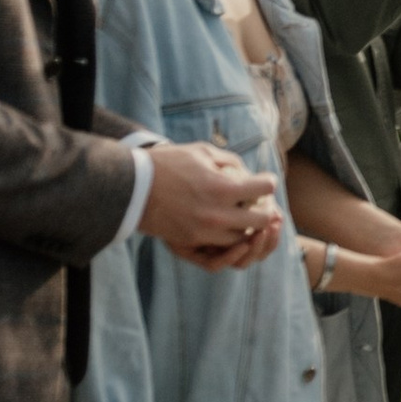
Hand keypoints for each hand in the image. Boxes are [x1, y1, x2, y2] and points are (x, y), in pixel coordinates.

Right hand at [139, 138, 281, 266]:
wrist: (133, 187)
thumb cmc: (168, 164)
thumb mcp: (202, 152)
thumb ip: (230, 161)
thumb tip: (249, 173)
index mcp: (223, 187)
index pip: (265, 188)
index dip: (268, 182)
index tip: (264, 180)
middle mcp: (218, 213)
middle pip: (261, 219)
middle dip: (265, 209)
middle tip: (259, 203)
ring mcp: (206, 231)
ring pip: (244, 238)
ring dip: (248, 227)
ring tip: (243, 216)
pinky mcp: (192, 242)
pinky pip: (223, 249)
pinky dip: (230, 240)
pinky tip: (229, 229)